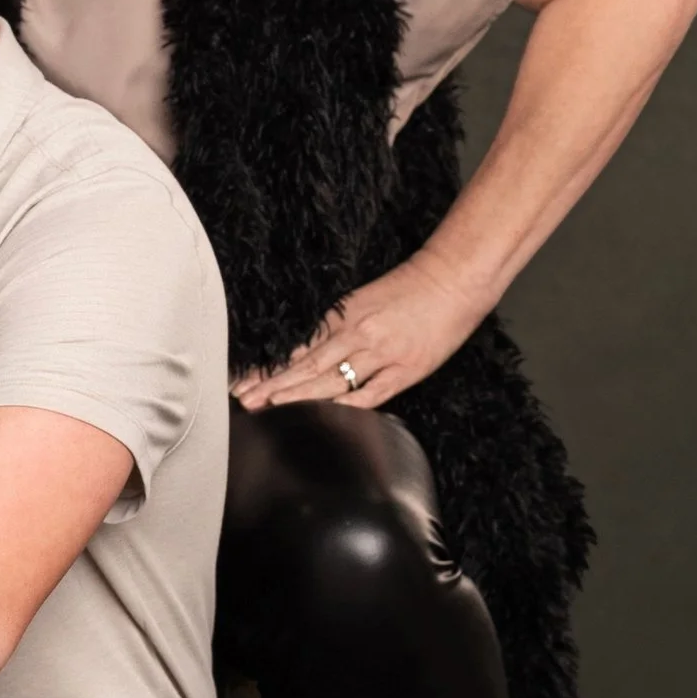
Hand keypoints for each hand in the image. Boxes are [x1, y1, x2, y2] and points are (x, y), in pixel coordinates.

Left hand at [236, 250, 487, 409]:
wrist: (452, 280)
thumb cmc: (409, 289)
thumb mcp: (363, 301)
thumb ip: (336, 326)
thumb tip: (303, 352)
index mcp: (344, 316)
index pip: (299, 347)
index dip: (271, 365)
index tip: (244, 379)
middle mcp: (357, 334)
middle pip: (307, 365)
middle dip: (273, 385)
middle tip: (244, 400)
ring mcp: (381, 354)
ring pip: (332, 380)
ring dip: (298, 396)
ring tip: (269, 408)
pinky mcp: (405, 370)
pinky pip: (372, 393)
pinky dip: (347, 406)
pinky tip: (324, 417)